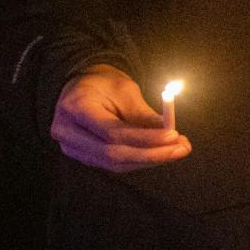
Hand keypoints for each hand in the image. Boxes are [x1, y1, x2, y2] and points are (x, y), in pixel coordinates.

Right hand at [51, 65, 190, 171]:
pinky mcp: (81, 156)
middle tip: (181, 149)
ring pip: (113, 164)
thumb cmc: (104, 85)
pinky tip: (159, 153)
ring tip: (176, 151)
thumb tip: (170, 132)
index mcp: (76, 108)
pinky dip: (138, 161)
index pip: (112, 132)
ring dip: (148, 160)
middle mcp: (67, 132)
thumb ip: (143, 113)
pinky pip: (112, 164)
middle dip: (151, 154)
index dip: (145, 137)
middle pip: (112, 154)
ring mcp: (70, 148)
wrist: (81, 87)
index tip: (174, 135)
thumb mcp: (124, 90)